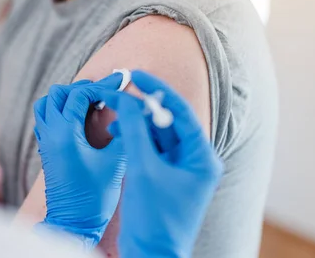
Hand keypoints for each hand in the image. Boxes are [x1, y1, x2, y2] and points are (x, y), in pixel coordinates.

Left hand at [34, 73, 125, 248]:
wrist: (74, 222)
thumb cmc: (94, 196)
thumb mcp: (116, 162)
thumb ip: (125, 132)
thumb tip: (134, 113)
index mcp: (65, 132)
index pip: (80, 93)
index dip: (102, 84)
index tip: (120, 80)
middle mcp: (50, 132)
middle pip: (58, 93)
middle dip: (83, 88)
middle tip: (105, 92)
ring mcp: (45, 140)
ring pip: (47, 104)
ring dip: (67, 98)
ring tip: (90, 102)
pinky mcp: (46, 149)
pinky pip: (46, 118)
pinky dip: (60, 110)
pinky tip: (80, 118)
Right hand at [101, 71, 223, 257]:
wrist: (150, 254)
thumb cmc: (154, 218)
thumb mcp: (144, 169)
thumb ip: (136, 132)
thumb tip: (128, 101)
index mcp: (201, 157)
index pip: (180, 112)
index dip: (157, 90)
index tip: (137, 74)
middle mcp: (194, 160)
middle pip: (166, 122)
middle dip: (141, 110)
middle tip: (118, 98)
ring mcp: (178, 169)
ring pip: (155, 134)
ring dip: (134, 126)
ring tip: (113, 126)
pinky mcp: (163, 175)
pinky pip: (148, 148)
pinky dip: (133, 140)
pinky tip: (116, 136)